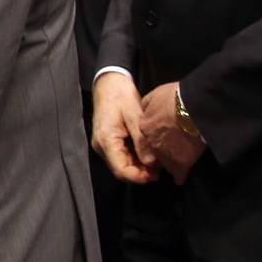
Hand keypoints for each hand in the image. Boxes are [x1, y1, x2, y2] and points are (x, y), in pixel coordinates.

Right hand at [91, 70, 158, 184]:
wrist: (109, 84)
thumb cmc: (121, 96)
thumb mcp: (135, 116)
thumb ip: (142, 141)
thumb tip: (151, 163)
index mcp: (106, 139)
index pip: (120, 169)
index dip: (138, 177)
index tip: (155, 175)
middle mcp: (101, 146)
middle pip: (120, 169)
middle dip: (140, 173)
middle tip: (161, 170)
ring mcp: (103, 144)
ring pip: (121, 164)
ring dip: (139, 167)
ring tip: (157, 162)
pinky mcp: (108, 142)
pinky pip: (121, 156)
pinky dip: (135, 159)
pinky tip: (148, 155)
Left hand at [136, 82, 205, 184]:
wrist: (193, 109)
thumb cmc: (174, 99)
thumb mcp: (154, 95)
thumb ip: (147, 105)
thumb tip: (145, 109)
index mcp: (144, 127)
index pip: (144, 137)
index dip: (152, 139)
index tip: (160, 138)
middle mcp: (151, 143)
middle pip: (152, 152)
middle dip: (158, 153)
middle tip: (169, 150)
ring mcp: (165, 156)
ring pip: (164, 164)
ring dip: (170, 163)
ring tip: (177, 161)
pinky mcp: (180, 164)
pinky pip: (178, 175)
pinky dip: (180, 176)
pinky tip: (181, 177)